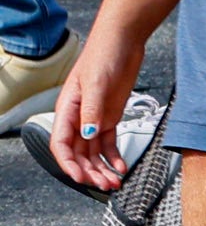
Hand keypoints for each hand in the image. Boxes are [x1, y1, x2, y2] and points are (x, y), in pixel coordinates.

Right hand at [48, 21, 142, 190]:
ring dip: (101, 168)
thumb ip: (92, 110)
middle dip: (89, 172)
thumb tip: (88, 135)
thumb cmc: (104, 54)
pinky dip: (114, 157)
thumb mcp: (96, 82)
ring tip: (114, 182)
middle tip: (103, 185)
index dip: (68, 164)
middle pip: (78, 153)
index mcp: (67, 110)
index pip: (61, 145)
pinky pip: (109, 143)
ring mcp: (94, 118)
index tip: (80, 178)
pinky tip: (121, 167)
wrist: (124, 40)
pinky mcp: (110, 116)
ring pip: (93, 152)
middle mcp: (78, 118)